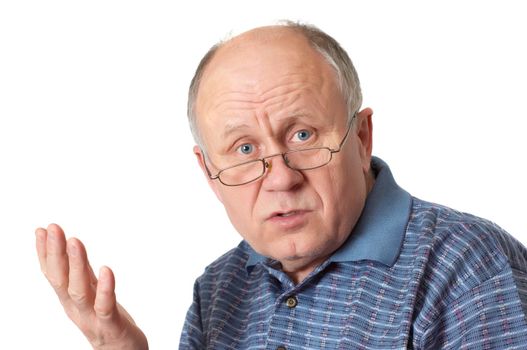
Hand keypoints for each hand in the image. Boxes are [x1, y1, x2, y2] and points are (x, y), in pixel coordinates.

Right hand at [35, 224, 148, 349]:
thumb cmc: (105, 317)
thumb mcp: (90, 290)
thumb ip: (78, 269)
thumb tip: (66, 242)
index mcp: (69, 298)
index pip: (53, 273)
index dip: (45, 252)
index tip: (42, 229)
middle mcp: (76, 307)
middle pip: (61, 279)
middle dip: (56, 253)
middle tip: (54, 228)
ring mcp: (92, 317)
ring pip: (79, 291)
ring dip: (76, 265)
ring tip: (75, 241)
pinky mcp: (111, 324)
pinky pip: (106, 306)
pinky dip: (106, 288)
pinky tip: (106, 269)